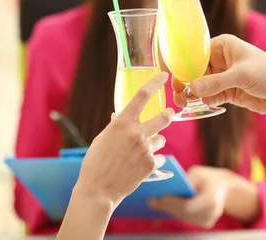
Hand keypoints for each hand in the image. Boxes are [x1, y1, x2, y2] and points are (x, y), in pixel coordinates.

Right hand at [75, 73, 173, 207]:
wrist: (98, 190)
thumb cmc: (96, 162)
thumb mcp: (102, 138)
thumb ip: (115, 126)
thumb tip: (120, 115)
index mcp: (122, 123)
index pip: (142, 96)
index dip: (155, 83)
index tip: (163, 76)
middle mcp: (137, 133)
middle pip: (164, 117)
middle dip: (168, 115)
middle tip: (169, 114)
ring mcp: (146, 149)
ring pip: (160, 139)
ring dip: (153, 144)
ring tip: (138, 154)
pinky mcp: (151, 164)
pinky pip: (159, 157)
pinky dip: (152, 160)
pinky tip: (139, 167)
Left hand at [148, 165, 228, 228]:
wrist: (225, 187)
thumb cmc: (208, 177)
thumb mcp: (197, 173)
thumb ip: (184, 180)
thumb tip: (164, 185)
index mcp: (211, 198)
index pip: (187, 206)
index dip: (172, 203)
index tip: (158, 197)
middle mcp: (212, 212)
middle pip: (183, 213)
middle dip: (166, 206)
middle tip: (150, 200)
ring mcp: (209, 220)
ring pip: (183, 217)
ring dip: (168, 210)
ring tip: (153, 203)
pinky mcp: (205, 223)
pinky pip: (187, 218)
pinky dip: (175, 212)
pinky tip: (164, 206)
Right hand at [172, 34, 265, 114]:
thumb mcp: (241, 75)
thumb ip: (216, 82)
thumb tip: (193, 89)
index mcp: (222, 46)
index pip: (196, 54)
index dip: (184, 66)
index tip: (175, 79)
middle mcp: (220, 60)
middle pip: (196, 71)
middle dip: (186, 82)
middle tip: (177, 94)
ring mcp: (223, 77)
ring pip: (201, 85)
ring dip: (192, 94)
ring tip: (183, 103)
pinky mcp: (228, 91)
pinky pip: (210, 96)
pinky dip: (203, 101)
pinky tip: (198, 105)